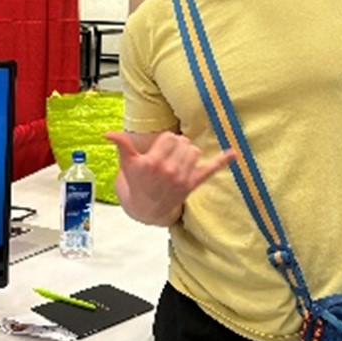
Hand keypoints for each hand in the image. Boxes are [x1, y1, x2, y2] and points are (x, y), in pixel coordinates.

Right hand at [104, 131, 234, 225]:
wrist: (146, 208)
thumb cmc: (136, 182)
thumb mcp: (127, 164)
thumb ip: (121, 145)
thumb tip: (107, 133)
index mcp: (152, 162)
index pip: (168, 137)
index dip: (164, 141)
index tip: (159, 150)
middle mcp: (168, 170)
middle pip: (182, 142)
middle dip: (176, 145)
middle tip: (167, 156)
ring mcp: (182, 178)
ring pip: (194, 151)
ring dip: (188, 152)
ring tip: (178, 161)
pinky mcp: (192, 184)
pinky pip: (210, 169)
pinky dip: (222, 160)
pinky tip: (234, 153)